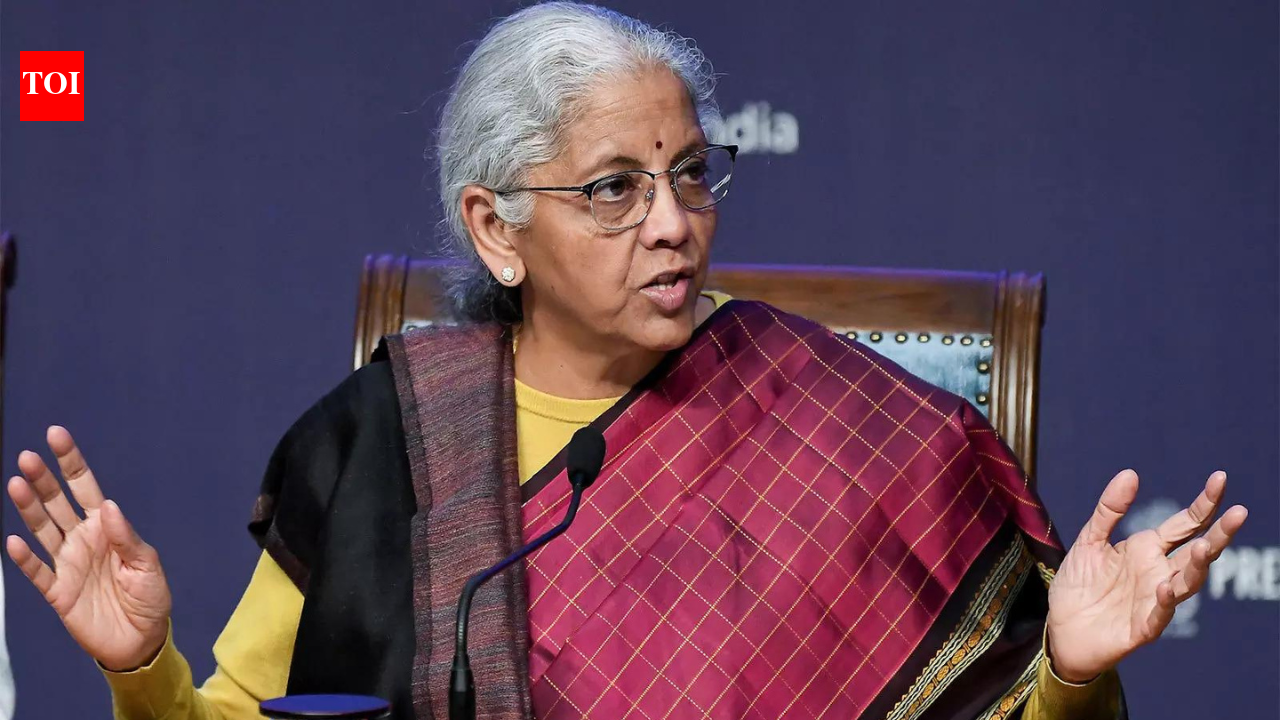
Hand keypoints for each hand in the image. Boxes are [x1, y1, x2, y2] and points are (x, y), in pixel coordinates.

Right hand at [5, 426, 171, 671]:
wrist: (141, 639)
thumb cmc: (150, 597)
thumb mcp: (147, 564)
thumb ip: (126, 536)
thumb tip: (108, 506)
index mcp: (106, 528)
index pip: (84, 487)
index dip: (70, 462)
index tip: (55, 435)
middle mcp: (82, 540)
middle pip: (57, 503)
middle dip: (44, 480)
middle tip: (28, 458)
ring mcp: (67, 564)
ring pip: (42, 530)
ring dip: (29, 509)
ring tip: (17, 484)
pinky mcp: (58, 592)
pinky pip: (37, 572)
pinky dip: (24, 558)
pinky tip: (13, 541)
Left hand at [1046, 469, 1246, 681]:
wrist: (1061, 628)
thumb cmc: (1079, 584)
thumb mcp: (1090, 540)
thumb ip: (1109, 510)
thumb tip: (1130, 473)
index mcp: (1148, 549)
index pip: (1185, 524)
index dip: (1203, 504)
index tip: (1219, 479)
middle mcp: (1159, 573)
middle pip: (1197, 552)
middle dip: (1219, 534)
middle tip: (1239, 512)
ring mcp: (1155, 600)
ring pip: (1187, 583)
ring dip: (1198, 566)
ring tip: (1205, 546)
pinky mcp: (1142, 628)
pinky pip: (1159, 615)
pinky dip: (1166, 602)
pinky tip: (1167, 587)